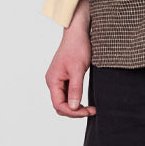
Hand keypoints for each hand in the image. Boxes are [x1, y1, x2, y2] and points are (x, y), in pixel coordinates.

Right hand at [45, 0, 95, 117]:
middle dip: (75, 111)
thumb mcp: (78, 69)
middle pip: (60, 105)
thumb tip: (74, 107)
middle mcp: (53, 81)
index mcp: (53, 80)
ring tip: (90, 108)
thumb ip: (75, 89)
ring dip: (76, 106)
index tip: (88, 111)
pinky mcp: (64, 77)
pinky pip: (67, 93)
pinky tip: (85, 101)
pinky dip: (76, 99)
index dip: (73, 112)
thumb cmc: (77, 47)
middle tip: (91, 110)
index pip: (59, 105)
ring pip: (64, 101)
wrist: (78, 33)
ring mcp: (58, 79)